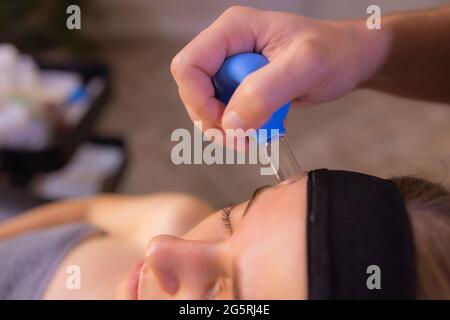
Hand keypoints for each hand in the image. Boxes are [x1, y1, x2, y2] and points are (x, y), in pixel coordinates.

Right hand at [171, 6, 388, 133]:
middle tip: (244, 139)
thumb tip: (230, 123)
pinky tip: (263, 126)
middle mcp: (226, 46)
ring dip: (227, 127)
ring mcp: (232, 66)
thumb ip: (265, 91)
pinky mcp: (240, 84)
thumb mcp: (306, 66)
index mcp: (233, 29)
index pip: (188, 67)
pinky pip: (224, 111)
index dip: (199, 101)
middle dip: (213, 120)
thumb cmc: (336, 52)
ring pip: (205, 105)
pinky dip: (239, 127)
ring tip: (259, 133)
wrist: (350, 59)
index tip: (228, 124)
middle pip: (192, 90)